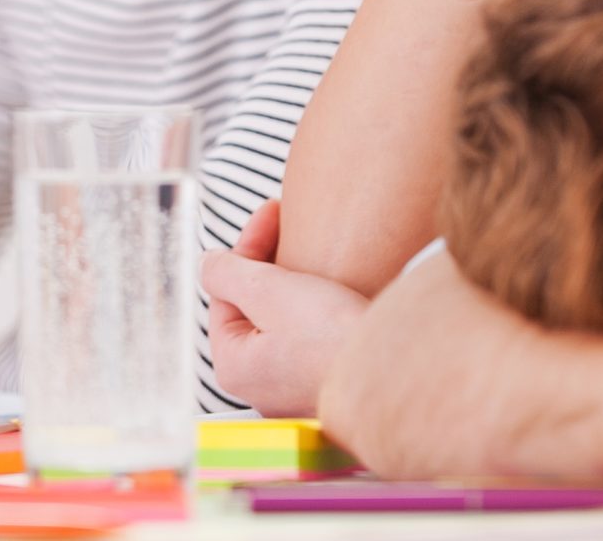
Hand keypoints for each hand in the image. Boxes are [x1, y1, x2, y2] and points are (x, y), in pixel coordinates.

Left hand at [203, 200, 370, 417]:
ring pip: (283, 322)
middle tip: (292, 229)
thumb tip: (207, 264)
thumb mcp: (268, 292)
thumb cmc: (331, 338)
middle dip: (269, 265)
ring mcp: (296, 390)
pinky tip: (333, 294)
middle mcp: (261, 386)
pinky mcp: (329, 385)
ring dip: (293, 286)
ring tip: (314, 259)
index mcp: (234, 366)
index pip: (226, 291)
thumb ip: (227, 273)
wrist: (395, 373)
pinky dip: (315, 311)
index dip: (248, 244)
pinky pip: (311, 339)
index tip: (272, 212)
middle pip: (253, 307)